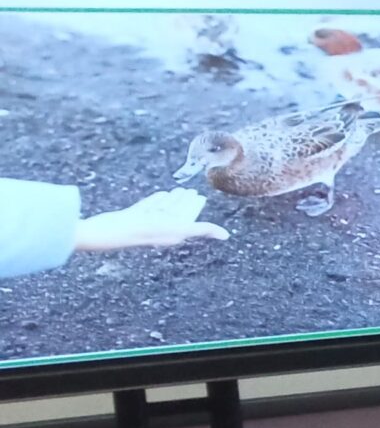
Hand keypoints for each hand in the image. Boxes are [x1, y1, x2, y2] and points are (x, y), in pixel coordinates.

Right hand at [73, 192, 226, 252]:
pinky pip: (145, 208)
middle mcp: (159, 228)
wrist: (106, 232)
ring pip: (161, 209)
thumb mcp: (176, 229)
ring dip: (171, 200)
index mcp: (172, 231)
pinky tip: (159, 196)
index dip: (194, 206)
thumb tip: (227, 235)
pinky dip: (154, 201)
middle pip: (175, 212)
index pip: (187, 216)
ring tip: (178, 191)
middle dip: (184, 202)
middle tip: (192, 192)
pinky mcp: (129, 216)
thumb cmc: (140, 231)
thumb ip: (201, 230)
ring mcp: (143, 222)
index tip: (201, 197)